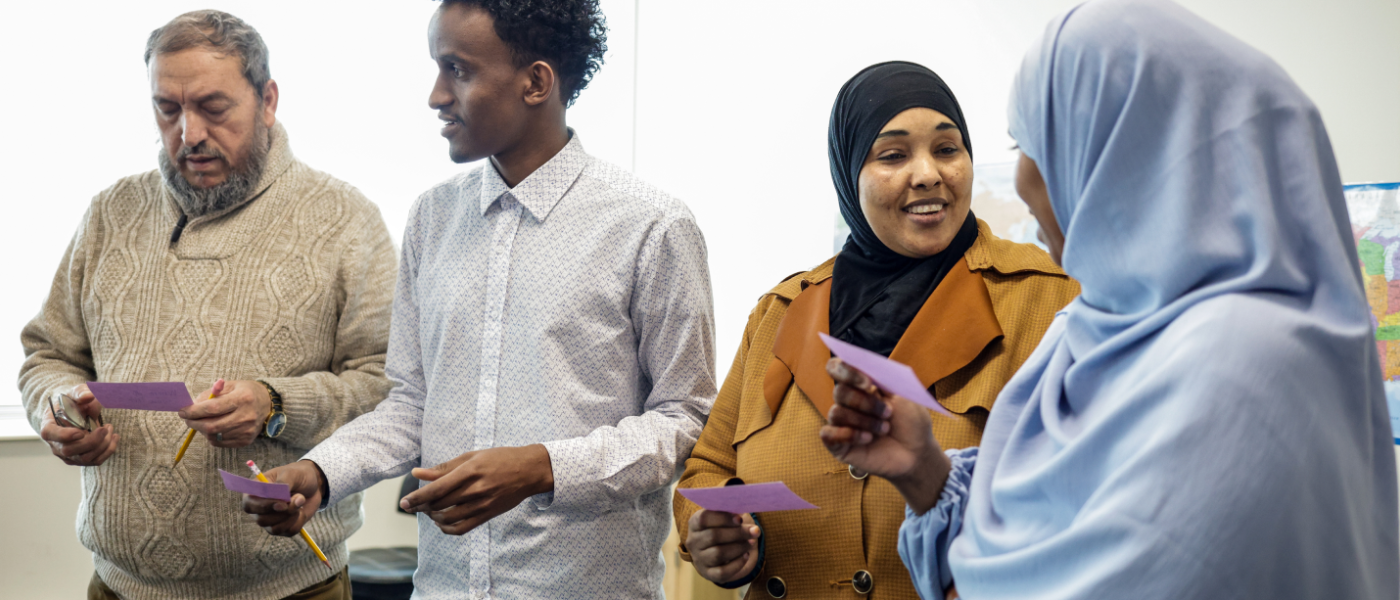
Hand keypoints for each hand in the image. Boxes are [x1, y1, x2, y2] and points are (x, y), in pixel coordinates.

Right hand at [40, 384, 118, 466]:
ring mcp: (68, 454)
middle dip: (91, 441)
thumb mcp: (75, 393)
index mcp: (49, 426)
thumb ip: (81, 392)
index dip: (64, 436)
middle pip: (70, 450)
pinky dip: (108, 450)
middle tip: (105, 427)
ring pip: (85, 458)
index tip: (80, 431)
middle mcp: (56, 444)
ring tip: (109, 428)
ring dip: (103, 445)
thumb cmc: (73, 403)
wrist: (75, 413)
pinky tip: (114, 437)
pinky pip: (96, 461)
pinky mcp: (81, 459)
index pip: (50, 435)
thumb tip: (88, 397)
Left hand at [177, 380, 271, 447]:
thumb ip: (211, 394)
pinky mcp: (246, 440)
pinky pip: (221, 442)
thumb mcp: (230, 386)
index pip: (213, 408)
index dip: (194, 411)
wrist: (268, 404)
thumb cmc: (246, 392)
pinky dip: (212, 436)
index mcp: (242, 398)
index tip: (183, 411)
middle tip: (188, 419)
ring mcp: (247, 430)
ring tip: (202, 422)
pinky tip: (214, 428)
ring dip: (203, 430)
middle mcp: (246, 416)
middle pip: (212, 426)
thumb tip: (192, 406)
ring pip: (215, 436)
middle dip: (194, 423)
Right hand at [242, 460, 324, 535]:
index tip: (282, 503)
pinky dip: (299, 521)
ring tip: (300, 501)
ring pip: (275, 529)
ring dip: (291, 517)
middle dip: (283, 512)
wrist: (313, 484)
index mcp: (255, 492)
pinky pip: (288, 532)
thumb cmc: (298, 476)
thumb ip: (284, 484)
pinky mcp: (282, 527)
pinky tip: (302, 511)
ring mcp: (270, 520)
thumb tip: (282, 501)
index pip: (248, 504)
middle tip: (297, 499)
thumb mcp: (292, 473)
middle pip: (261, 520)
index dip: (263, 506)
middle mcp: (259, 508)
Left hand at [401, 444, 553, 535]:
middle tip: (414, 504)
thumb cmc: (499, 459)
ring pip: (448, 518)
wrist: (529, 470)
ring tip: (429, 510)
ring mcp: (482, 504)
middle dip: (421, 506)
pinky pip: (462, 529)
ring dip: (433, 517)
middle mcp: (476, 489)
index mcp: (470, 471)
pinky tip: (441, 522)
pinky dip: (447, 529)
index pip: (437, 489)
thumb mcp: (472, 456)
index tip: (404, 502)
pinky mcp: (487, 515)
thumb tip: (417, 473)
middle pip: (440, 504)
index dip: (417, 497)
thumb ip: (444, 467)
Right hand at [686, 510, 760, 583]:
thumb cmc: (722, 528)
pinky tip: (746, 555)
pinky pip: (722, 572)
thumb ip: (730, 513)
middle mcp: (693, 542)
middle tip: (755, 531)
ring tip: (752, 542)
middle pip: (713, 536)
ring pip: (718, 554)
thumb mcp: (722, 517)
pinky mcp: (708, 573)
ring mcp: (699, 559)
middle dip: (737, 533)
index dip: (722, 518)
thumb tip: (743, 512)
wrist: (715, 550)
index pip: (704, 519)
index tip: (740, 519)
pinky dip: (737, 564)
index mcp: (694, 524)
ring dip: (739, 547)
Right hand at [820, 358, 949, 513]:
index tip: (868, 383)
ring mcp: (842, 423)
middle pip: (840, 392)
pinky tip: (868, 439)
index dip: (847, 371)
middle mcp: (848, 402)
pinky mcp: (838, 445)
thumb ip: (884, 377)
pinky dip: (848, 435)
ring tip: (884, 429)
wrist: (917, 453)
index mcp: (860, 385)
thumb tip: (866, 365)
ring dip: (864, 421)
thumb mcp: (904, 394)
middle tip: (888, 413)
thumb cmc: (911, 422)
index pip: (836, 368)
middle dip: (866, 403)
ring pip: (836, 413)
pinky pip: (827, 434)